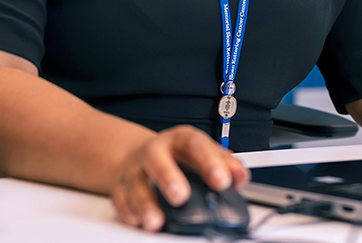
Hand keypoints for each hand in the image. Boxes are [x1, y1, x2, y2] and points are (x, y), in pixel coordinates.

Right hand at [111, 125, 249, 230]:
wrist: (148, 155)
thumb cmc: (182, 157)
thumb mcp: (206, 153)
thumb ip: (226, 164)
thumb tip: (241, 177)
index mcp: (181, 139)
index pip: (195, 144)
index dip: (209, 162)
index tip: (222, 181)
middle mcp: (156, 150)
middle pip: (157, 158)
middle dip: (168, 177)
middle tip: (180, 196)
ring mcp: (136, 168)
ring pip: (136, 183)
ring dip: (146, 204)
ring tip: (156, 221)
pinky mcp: (121, 187)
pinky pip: (120, 200)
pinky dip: (129, 213)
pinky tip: (138, 222)